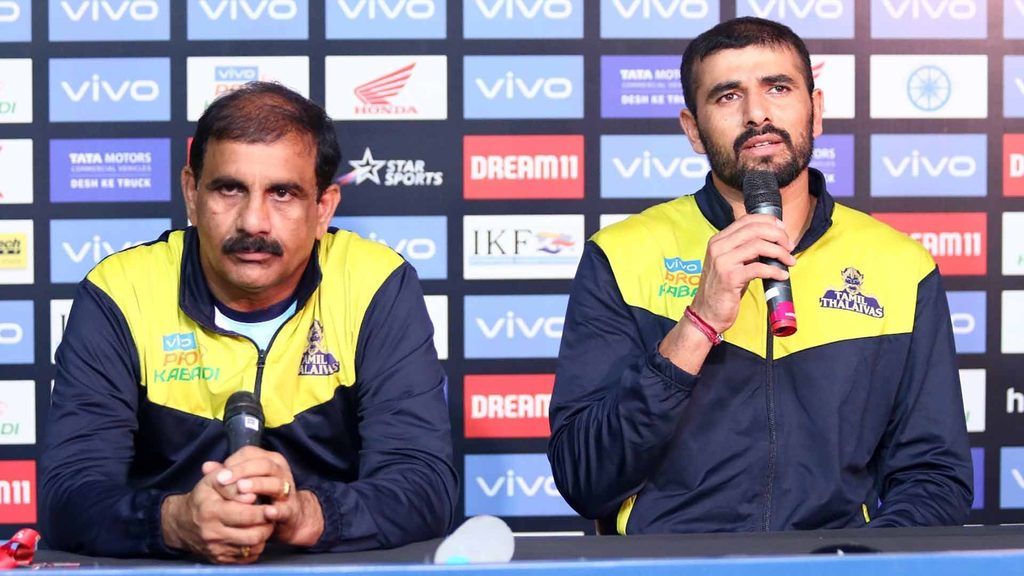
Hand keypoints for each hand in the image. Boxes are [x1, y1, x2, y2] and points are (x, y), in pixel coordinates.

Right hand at [160, 465, 273, 563]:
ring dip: (264, 536)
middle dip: (268, 524)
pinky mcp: (220, 560)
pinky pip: (247, 557)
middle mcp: (213, 533)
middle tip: (272, 515)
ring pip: (253, 547)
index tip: (272, 506)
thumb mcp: (212, 481)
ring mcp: (216, 549)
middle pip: (254, 535)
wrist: (181, 523)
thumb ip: (232, 484)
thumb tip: (251, 496)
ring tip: (264, 523)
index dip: (264, 511)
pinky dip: (256, 546)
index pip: (246, 515)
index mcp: (211, 511)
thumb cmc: (202, 498)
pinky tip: (254, 534)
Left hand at [214, 446, 324, 547]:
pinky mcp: (291, 509)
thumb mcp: (244, 482)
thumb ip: (227, 474)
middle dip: (242, 471)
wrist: (288, 517)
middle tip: (223, 480)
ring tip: (241, 489)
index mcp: (268, 460)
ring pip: (275, 483)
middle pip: (263, 465)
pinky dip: (277, 510)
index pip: (251, 454)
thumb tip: (206, 467)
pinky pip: (285, 508)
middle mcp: (280, 471)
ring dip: (258, 484)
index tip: (218, 474)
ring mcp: (288, 489)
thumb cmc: (261, 495)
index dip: (234, 462)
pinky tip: (267, 512)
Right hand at [688, 213, 795, 332]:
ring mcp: (723, 261)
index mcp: (719, 240)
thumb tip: (771, 242)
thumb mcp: (730, 263)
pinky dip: (775, 271)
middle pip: (755, 230)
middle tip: (789, 247)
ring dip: (780, 252)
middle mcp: (718, 247)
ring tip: (789, 261)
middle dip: (778, 236)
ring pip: (758, 245)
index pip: (746, 220)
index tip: (783, 229)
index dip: (768, 221)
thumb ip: (745, 250)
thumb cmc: (721, 289)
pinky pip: (759, 268)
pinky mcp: (730, 277)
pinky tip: (782, 275)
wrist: (706, 313)